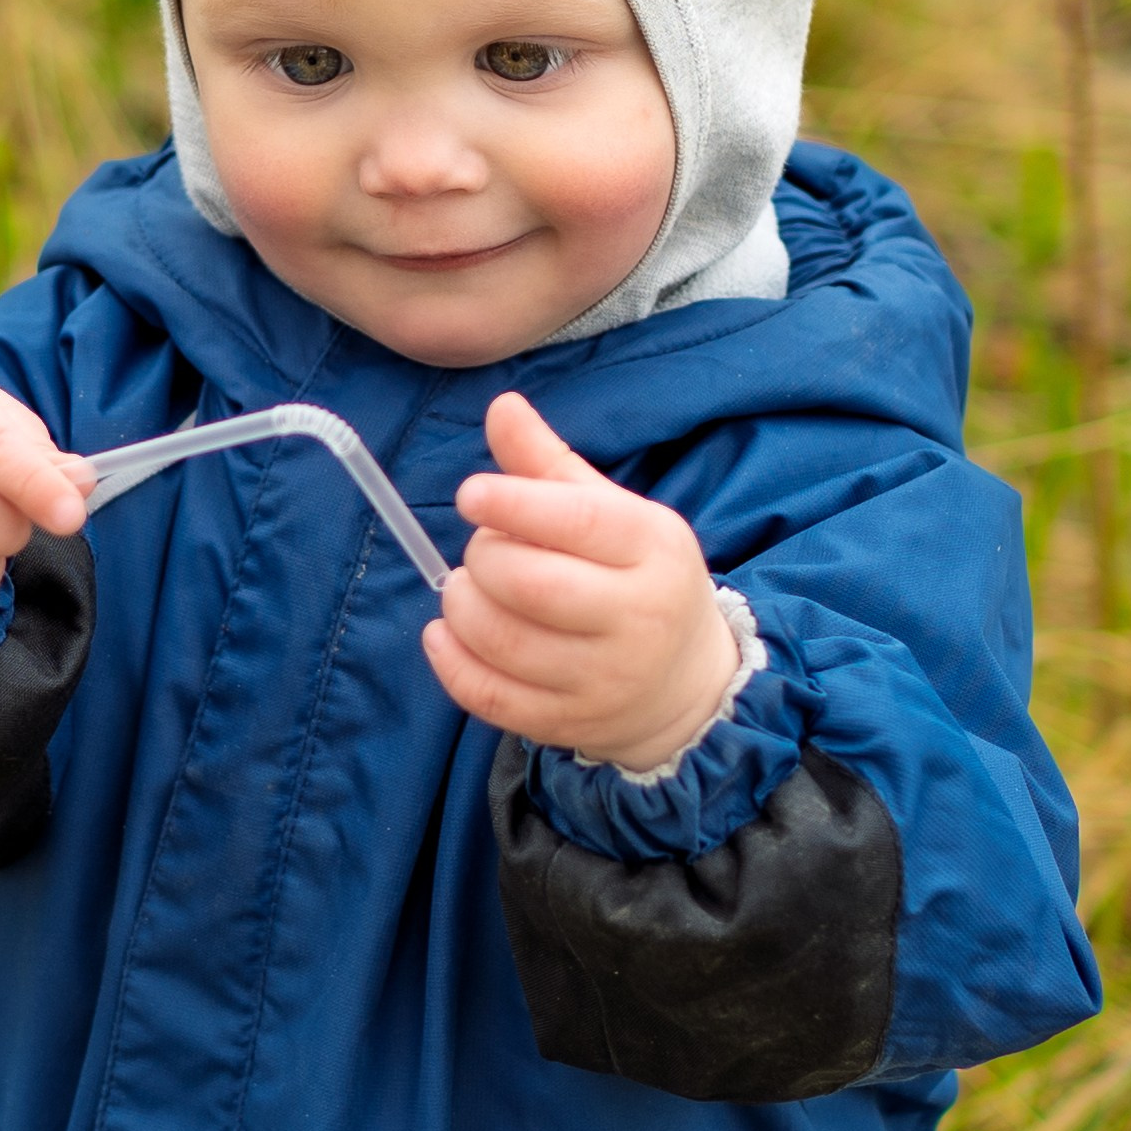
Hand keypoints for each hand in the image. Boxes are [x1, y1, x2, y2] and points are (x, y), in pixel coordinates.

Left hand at [422, 392, 737, 772]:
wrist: (686, 687)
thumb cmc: (638, 580)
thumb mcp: (616, 514)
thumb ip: (550, 464)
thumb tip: (500, 406)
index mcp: (653, 549)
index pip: (573, 521)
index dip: (509, 503)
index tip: (472, 494)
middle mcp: (636, 618)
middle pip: (529, 584)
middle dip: (483, 558)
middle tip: (482, 552)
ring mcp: (603, 680)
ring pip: (502, 641)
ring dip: (460, 607)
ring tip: (466, 590)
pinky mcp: (569, 723)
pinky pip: (489, 696)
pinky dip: (451, 662)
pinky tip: (445, 635)